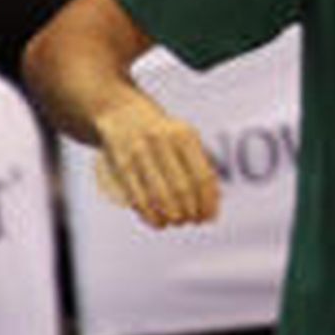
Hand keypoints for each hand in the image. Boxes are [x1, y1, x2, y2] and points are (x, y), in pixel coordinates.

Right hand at [94, 97, 220, 228]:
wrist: (120, 111)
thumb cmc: (162, 133)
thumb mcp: (184, 138)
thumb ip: (200, 165)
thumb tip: (214, 203)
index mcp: (184, 135)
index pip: (203, 177)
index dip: (208, 203)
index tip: (209, 218)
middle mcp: (161, 141)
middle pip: (182, 189)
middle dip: (190, 212)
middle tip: (193, 221)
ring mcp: (139, 152)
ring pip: (160, 196)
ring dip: (172, 217)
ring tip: (178, 221)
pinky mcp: (121, 165)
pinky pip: (139, 198)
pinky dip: (151, 216)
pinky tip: (160, 223)